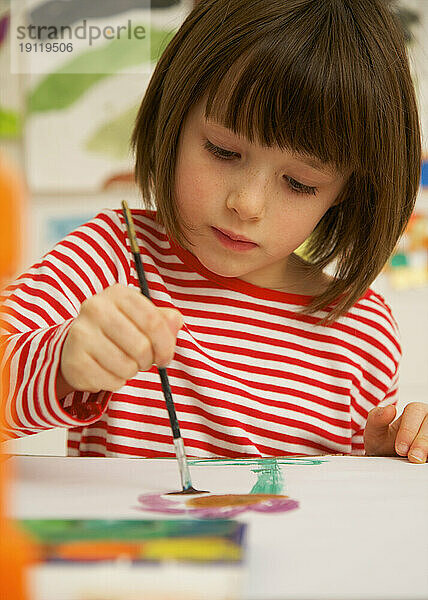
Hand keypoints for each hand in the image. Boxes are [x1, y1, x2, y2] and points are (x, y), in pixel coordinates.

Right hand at [59, 283, 182, 394]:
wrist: (78, 344)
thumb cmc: (118, 330)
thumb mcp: (142, 318)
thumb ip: (163, 320)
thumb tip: (176, 322)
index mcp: (118, 293)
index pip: (153, 321)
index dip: (166, 344)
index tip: (165, 356)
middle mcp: (96, 308)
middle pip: (141, 346)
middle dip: (148, 360)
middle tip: (144, 361)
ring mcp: (81, 333)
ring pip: (127, 366)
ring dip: (132, 371)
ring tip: (124, 363)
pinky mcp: (74, 360)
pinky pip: (111, 381)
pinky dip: (116, 381)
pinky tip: (109, 370)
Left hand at [364, 403, 427, 462]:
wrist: (387, 463)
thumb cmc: (383, 444)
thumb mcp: (375, 432)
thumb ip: (377, 418)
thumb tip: (390, 409)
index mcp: (414, 411)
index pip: (416, 410)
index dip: (408, 429)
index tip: (400, 448)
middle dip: (422, 441)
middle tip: (413, 458)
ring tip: (420, 461)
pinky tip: (426, 463)